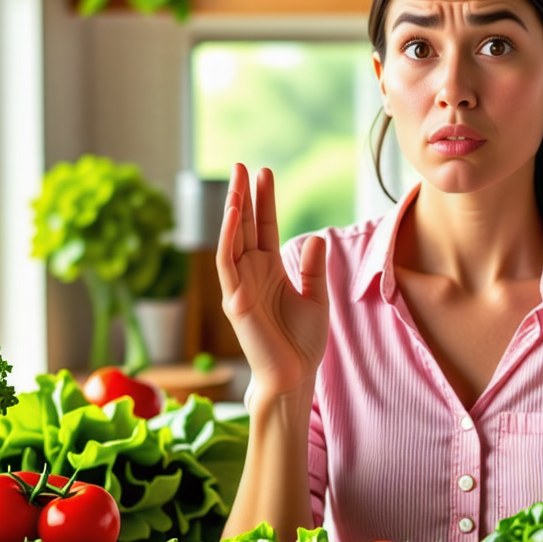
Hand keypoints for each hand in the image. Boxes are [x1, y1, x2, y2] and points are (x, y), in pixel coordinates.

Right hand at [216, 164, 328, 396]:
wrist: (295, 376)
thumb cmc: (303, 343)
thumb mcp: (316, 298)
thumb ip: (313, 269)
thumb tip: (316, 238)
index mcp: (270, 271)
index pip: (264, 228)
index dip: (265, 201)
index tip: (265, 172)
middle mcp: (251, 274)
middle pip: (244, 227)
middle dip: (244, 195)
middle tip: (243, 165)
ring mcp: (239, 286)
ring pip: (231, 239)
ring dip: (232, 210)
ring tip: (237, 181)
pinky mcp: (234, 300)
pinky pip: (226, 263)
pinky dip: (227, 237)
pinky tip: (232, 214)